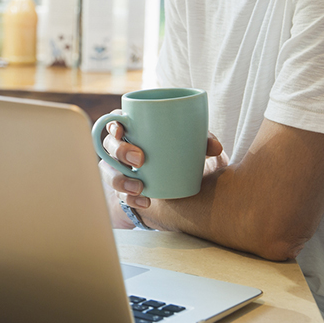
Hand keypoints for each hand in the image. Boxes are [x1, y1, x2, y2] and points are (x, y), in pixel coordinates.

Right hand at [100, 122, 223, 210]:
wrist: (180, 184)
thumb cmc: (180, 153)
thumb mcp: (192, 145)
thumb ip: (202, 141)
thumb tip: (215, 147)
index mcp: (133, 130)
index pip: (114, 121)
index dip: (112, 124)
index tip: (121, 130)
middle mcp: (121, 148)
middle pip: (108, 145)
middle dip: (120, 151)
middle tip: (140, 159)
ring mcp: (120, 169)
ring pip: (108, 172)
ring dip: (120, 180)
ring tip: (139, 187)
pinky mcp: (125, 190)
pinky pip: (120, 195)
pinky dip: (131, 199)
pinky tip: (145, 202)